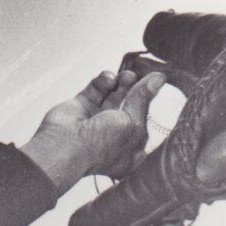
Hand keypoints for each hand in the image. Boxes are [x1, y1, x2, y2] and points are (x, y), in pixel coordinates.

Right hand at [20, 67, 165, 195]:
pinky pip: (96, 90)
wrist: (66, 147)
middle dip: (134, 89)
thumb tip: (159, 79)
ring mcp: (97, 121)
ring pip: (112, 95)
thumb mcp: (133, 123)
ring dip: (120, 82)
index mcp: (131, 149)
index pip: (144, 122)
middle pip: (128, 105)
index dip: (149, 104)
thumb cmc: (101, 146)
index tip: (156, 84)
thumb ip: (144, 99)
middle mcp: (114, 135)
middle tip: (137, 76)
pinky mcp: (82, 107)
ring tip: (124, 76)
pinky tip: (108, 79)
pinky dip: (103, 82)